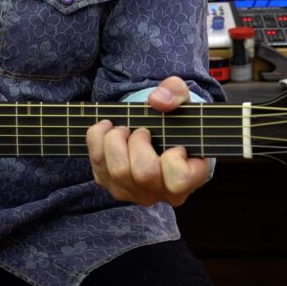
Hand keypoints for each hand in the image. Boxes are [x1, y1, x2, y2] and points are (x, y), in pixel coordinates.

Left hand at [85, 76, 209, 206]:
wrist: (156, 132)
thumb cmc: (174, 121)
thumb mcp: (182, 100)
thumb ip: (176, 93)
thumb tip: (157, 100)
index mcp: (189, 179)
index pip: (180, 179)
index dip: (173, 157)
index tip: (175, 145)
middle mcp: (161, 193)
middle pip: (144, 174)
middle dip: (138, 142)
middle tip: (142, 131)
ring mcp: (135, 193)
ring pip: (117, 172)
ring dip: (115, 140)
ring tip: (123, 128)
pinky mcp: (112, 186)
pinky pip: (98, 165)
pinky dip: (97, 140)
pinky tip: (108, 129)